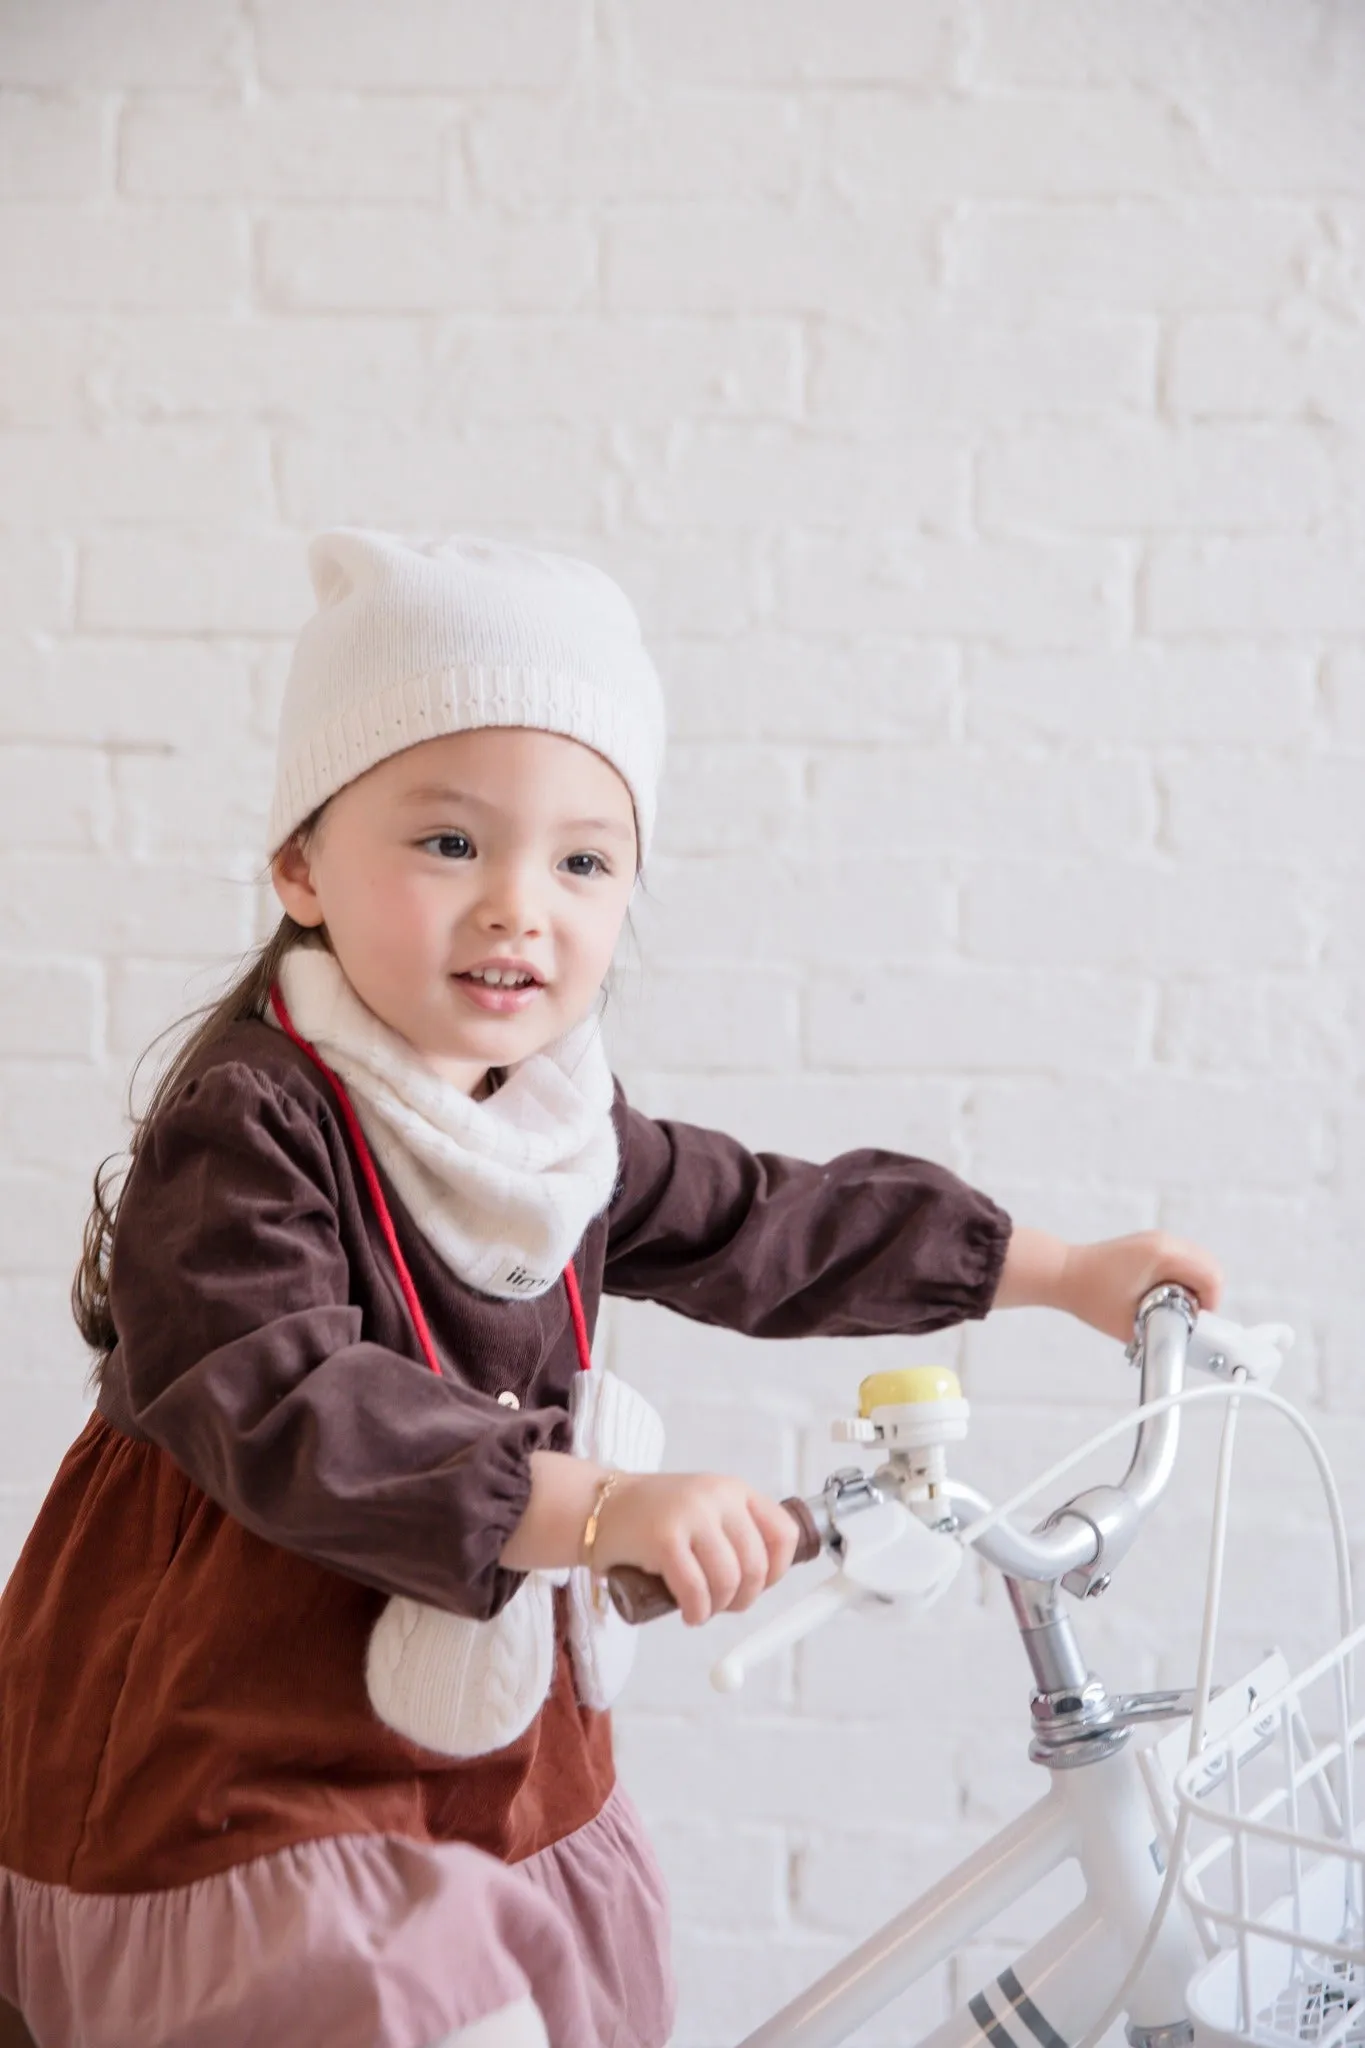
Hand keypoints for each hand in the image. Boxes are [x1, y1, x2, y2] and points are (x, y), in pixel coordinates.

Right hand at [591, 1472, 799, 1626]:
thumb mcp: (705, 1508)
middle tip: (725, 1606)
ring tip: (702, 1609)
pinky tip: (689, 1613)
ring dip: (718, 1608)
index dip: (778, 1570)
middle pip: (756, 1564)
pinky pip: (695, 1590)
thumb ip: (735, 1532)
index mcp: (734, 1490)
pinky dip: (697, 1612)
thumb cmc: (655, 1517)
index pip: (784, 1532)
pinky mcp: (664, 1538)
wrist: (599, 1507)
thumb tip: (767, 1578)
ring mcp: (691, 1515)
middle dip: (745, 1598)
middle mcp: (718, 1497)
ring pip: (728, 1580)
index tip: (759, 1585)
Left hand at [997, 1226, 1222, 1342]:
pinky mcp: (1150, 1245)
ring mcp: (1157, 1240)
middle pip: (1210, 1268)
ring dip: (1193, 1288)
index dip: (1209, 1306)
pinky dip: (1181, 1279)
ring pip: (1198, 1263)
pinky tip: (1162, 1296)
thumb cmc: (1089, 1295)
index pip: (1212, 1278)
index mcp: (1164, 1254)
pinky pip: (1182, 1262)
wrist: (1060, 1273)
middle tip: (1184, 1318)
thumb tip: (1186, 1341)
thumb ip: (1166, 1332)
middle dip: (1205, 1297)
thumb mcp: (1132, 1324)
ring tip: (1170, 1308)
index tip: (1193, 1323)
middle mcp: (1164, 1241)